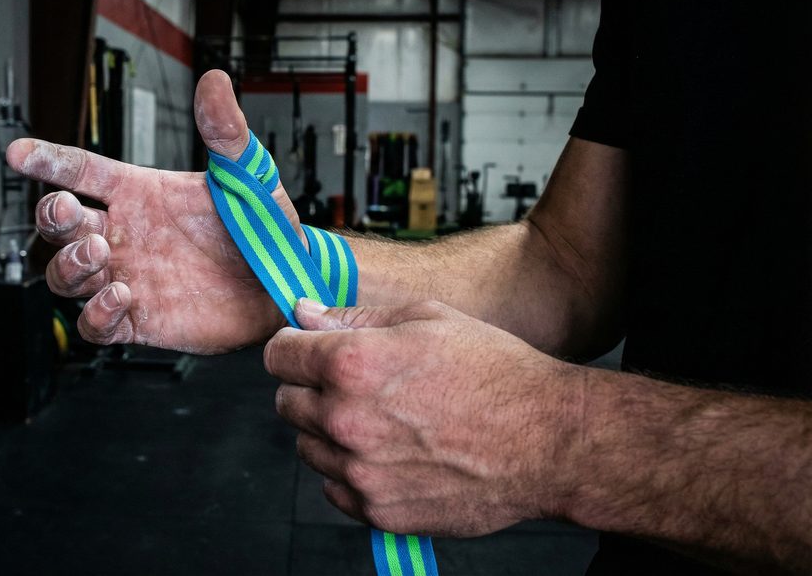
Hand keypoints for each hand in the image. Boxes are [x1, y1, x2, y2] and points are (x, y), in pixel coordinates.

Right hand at [6, 70, 300, 353]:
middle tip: (68, 213)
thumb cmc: (263, 227)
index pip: (81, 171)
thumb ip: (225, 130)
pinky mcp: (139, 321)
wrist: (286, 283)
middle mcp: (125, 235)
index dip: (48, 160)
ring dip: (69, 265)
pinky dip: (96, 313)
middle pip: (60, 226)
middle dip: (51, 218)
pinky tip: (119, 296)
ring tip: (98, 253)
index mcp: (139, 194)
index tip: (19, 153)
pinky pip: (96, 325)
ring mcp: (128, 278)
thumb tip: (215, 81)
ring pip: (66, 276)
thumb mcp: (246, 174)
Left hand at [265, 298, 583, 536]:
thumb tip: (303, 314)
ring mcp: (360, 470)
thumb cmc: (494, 372)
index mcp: (351, 364)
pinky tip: (391, 454)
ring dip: (330, 433)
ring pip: (308, 447)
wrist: (547, 440)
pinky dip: (352, 473)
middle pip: (285, 403)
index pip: (277, 355)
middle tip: (356, 387)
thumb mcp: (425, 317)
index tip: (307, 351)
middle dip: (310, 390)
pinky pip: (334, 489)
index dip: (293, 348)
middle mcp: (345, 419)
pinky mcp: (378, 510)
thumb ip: (352, 317)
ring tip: (384, 421)